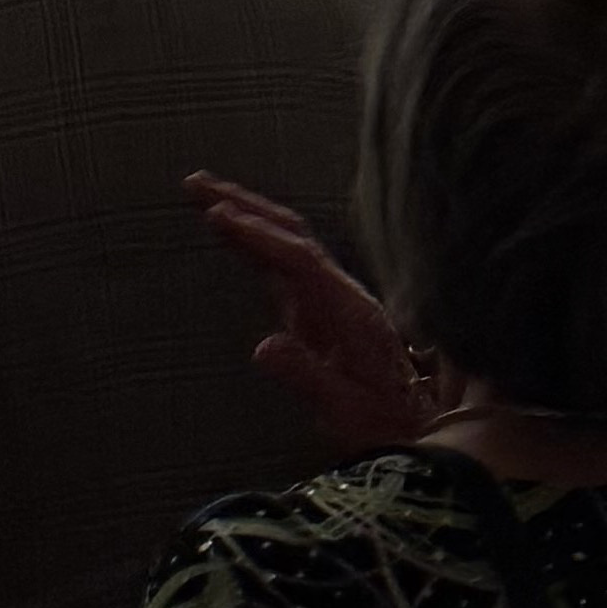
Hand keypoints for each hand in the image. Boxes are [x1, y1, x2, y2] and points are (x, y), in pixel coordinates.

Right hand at [188, 171, 433, 451]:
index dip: (260, 236)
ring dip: (248, 212)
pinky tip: (232, 231)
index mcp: (347, 313)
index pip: (300, 260)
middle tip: (196, 184)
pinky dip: (255, 239)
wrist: (411, 423)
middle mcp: (339, 294)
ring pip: (288, 241)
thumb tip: (262, 348)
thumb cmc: (379, 421)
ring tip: (202, 194)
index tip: (220, 215)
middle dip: (245, 204)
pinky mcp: (319, 308)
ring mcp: (330, 298)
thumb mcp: (345, 412)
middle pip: (292, 234)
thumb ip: (306, 377)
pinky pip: (284, 261)